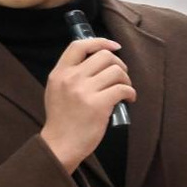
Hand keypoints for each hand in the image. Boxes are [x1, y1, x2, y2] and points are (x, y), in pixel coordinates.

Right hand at [41, 38, 135, 172]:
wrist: (60, 145)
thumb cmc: (61, 120)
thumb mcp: (56, 90)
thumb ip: (70, 74)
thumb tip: (96, 61)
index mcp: (59, 73)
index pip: (79, 45)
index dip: (100, 41)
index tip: (114, 46)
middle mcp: (71, 78)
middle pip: (104, 56)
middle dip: (119, 64)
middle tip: (121, 76)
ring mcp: (84, 91)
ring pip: (116, 71)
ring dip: (126, 79)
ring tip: (125, 89)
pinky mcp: (98, 105)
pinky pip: (122, 89)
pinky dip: (130, 93)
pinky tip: (128, 99)